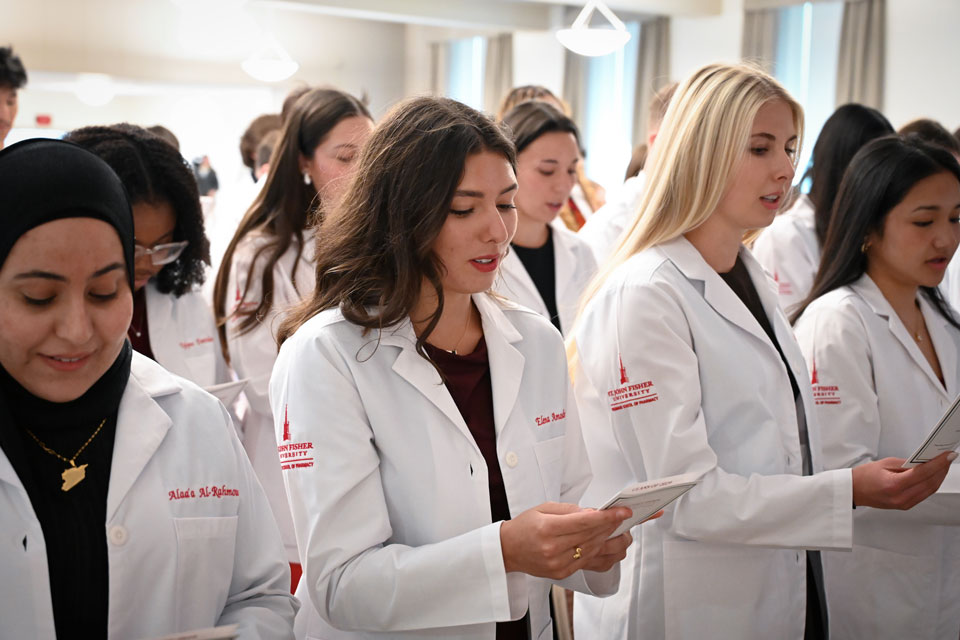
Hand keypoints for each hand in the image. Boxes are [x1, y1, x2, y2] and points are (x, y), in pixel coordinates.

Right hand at [499, 502, 632, 579]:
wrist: (507, 550)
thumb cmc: (524, 527)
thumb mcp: (543, 508)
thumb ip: (570, 510)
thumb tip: (593, 512)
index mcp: (548, 528)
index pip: (585, 522)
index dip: (607, 517)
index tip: (623, 511)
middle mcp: (553, 549)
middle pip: (592, 537)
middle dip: (613, 526)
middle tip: (625, 518)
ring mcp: (559, 564)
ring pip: (595, 552)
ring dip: (613, 541)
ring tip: (623, 532)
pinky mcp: (563, 574)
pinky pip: (590, 564)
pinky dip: (604, 554)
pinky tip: (611, 546)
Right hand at [851, 451, 955, 508]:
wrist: (854, 491)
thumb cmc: (864, 477)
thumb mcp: (884, 463)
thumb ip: (906, 463)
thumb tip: (924, 461)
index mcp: (894, 485)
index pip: (923, 473)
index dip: (938, 463)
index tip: (947, 455)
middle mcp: (901, 497)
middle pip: (930, 483)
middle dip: (942, 469)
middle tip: (948, 457)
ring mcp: (904, 503)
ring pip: (930, 490)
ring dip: (939, 476)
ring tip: (944, 465)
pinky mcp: (906, 505)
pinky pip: (924, 494)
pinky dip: (932, 483)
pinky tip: (934, 475)